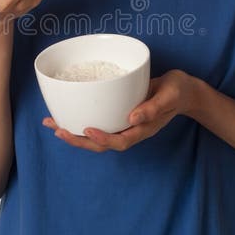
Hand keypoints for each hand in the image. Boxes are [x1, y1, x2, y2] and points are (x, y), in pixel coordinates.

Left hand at [42, 69, 193, 152]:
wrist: (182, 91)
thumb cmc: (176, 92)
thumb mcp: (169, 96)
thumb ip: (153, 107)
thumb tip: (132, 117)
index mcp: (142, 129)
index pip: (120, 141)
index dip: (103, 139)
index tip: (87, 130)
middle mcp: (130, 130)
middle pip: (102, 144)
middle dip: (79, 140)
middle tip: (59, 130)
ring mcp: (123, 124)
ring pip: (96, 135)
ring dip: (74, 132)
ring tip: (53, 124)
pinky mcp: (118, 114)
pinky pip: (98, 121)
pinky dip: (80, 119)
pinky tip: (66, 113)